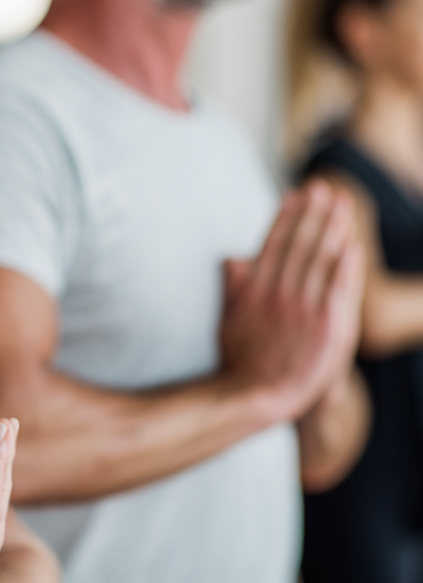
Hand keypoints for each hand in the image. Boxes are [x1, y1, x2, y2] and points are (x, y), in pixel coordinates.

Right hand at [220, 180, 363, 424]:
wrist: (255, 394)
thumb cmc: (240, 358)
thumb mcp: (229, 316)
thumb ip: (234, 285)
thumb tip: (233, 258)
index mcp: (255, 287)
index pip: (273, 242)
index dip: (287, 216)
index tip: (296, 194)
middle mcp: (277, 291)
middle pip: (298, 243)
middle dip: (312, 212)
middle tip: (323, 188)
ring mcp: (301, 307)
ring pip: (320, 259)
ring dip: (332, 229)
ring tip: (342, 206)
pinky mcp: (325, 325)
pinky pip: (339, 288)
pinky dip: (346, 265)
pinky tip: (352, 245)